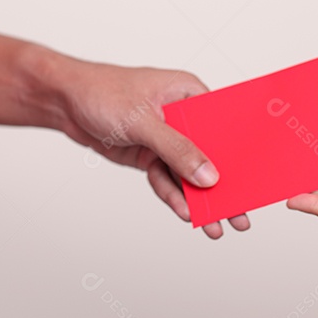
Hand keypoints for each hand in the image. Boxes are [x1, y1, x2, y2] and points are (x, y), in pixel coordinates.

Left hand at [55, 57, 249, 239]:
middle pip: (208, 153)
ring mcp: (165, 137)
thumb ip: (177, 149)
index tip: (252, 182)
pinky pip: (166, 179)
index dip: (238, 153)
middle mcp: (182, 115)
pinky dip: (173, 196)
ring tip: (213, 225)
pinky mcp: (149, 155)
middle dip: (222, 185)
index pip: (222, 125)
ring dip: (198, 199)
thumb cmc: (103, 92)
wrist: (65, 102)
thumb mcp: (143, 121)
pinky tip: (185, 213)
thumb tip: (207, 175)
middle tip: (239, 215)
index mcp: (189, 92)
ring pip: (188, 172)